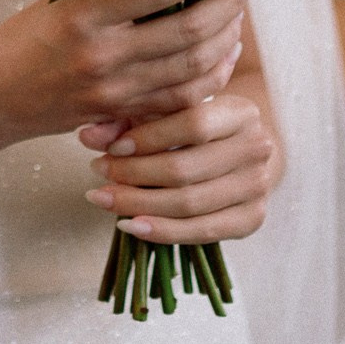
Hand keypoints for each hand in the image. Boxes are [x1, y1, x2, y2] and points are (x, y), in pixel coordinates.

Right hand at [0, 0, 255, 175]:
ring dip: (227, 38)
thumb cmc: (19, 40)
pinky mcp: (120, 115)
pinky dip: (211, 76)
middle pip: (189, 33)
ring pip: (193, 68)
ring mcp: (115, 92)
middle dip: (229, 3)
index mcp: (85, 17)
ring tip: (239, 11)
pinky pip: (180, 99)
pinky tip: (225, 53)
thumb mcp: (56, 0)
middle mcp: (104, 56)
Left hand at [79, 90, 281, 244]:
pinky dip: (161, 232)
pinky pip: (201, 232)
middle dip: (134, 174)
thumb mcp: (167, 113)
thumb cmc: (196, 127)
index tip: (110, 148)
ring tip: (103, 198)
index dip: (148, 138)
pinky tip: (130, 225)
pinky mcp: (253, 219)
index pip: (193, 125)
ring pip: (190, 203)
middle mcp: (258, 148)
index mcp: (242, 111)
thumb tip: (86, 136)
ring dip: (139, 204)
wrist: (241, 153)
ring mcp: (258, 187)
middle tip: (98, 173)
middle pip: (186, 169)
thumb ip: (127, 120)